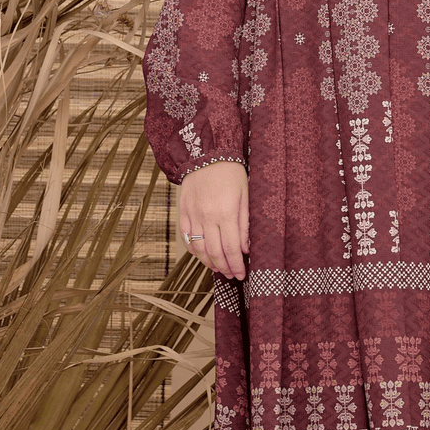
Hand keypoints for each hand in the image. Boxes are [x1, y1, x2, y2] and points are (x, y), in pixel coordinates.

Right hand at [178, 160, 248, 279]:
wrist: (208, 153)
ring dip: (209, 262)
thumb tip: (246, 248)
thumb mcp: (246, 196)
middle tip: (233, 275)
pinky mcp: (183, 211)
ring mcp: (193, 215)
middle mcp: (207, 217)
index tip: (242, 275)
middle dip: (225, 268)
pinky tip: (202, 254)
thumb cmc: (232, 173)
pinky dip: (194, 249)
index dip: (237, 265)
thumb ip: (245, 223)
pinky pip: (186, 237)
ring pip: (198, 248)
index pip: (231, 249)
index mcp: (226, 213)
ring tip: (219, 268)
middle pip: (214, 252)